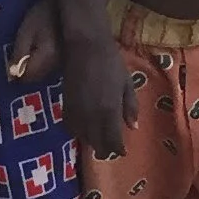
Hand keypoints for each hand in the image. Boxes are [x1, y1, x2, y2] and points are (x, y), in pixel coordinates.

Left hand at [9, 0, 61, 82]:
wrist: (64, 5)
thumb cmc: (42, 14)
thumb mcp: (26, 31)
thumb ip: (19, 53)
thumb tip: (12, 74)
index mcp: (46, 58)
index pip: (28, 77)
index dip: (16, 75)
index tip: (9, 65)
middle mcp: (57, 65)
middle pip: (37, 78)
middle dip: (26, 72)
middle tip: (17, 58)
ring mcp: (63, 63)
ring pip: (44, 74)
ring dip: (34, 68)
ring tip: (28, 54)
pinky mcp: (66, 58)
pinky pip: (51, 68)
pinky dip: (43, 64)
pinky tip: (39, 53)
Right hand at [63, 35, 136, 161]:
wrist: (86, 46)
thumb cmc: (111, 62)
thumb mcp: (126, 83)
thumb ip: (130, 106)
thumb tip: (133, 127)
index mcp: (110, 110)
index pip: (112, 141)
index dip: (118, 149)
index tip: (122, 151)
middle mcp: (92, 116)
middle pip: (97, 144)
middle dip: (105, 150)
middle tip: (111, 148)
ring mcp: (77, 111)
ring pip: (82, 138)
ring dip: (91, 141)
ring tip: (98, 139)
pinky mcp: (66, 105)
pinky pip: (70, 127)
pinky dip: (77, 132)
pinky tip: (84, 128)